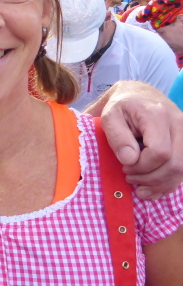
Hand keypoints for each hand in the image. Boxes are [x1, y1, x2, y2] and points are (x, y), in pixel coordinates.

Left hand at [89, 81, 182, 198]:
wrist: (138, 96)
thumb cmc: (121, 107)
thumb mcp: (109, 117)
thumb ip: (118, 137)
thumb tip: (130, 160)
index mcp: (157, 115)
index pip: (159, 152)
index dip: (142, 166)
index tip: (124, 167)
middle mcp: (178, 123)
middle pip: (174, 164)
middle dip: (150, 178)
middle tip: (129, 177)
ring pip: (182, 169)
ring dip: (160, 184)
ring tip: (139, 187)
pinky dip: (168, 183)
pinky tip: (152, 189)